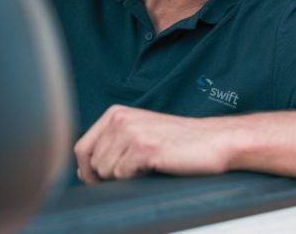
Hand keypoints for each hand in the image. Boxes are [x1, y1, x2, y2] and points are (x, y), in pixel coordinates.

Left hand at [73, 105, 234, 183]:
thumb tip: (84, 170)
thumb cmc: (178, 141)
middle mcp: (120, 119)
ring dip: (124, 177)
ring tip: (146, 167)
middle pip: (92, 164)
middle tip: (130, 176)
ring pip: (106, 172)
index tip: (97, 181)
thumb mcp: (138, 132)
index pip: (81, 148)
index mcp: (115, 113)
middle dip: (106, 177)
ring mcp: (131, 132)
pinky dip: (136, 179)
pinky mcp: (144, 148)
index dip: (86, 171)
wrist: (213, 141)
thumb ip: (110, 143)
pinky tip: (153, 168)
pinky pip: (123, 175)